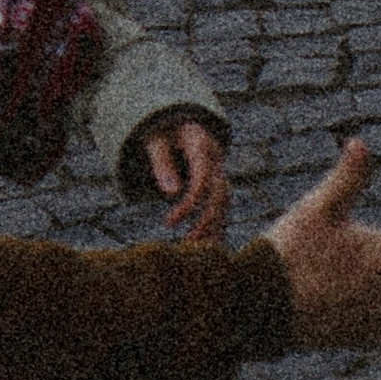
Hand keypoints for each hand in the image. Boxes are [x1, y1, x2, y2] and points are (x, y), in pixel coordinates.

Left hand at [139, 114, 229, 246]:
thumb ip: (162, 164)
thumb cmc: (162, 132)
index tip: (169, 223)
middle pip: (220, 195)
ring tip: (197, 254)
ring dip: (213, 230)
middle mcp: (217, 162)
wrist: (179, 125)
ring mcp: (220, 173)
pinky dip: (215, 228)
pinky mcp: (217, 185)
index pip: (203, 178)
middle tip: (186, 244)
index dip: (189, 203)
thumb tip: (171, 193)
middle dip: (206, 221)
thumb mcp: (155, 142)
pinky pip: (221, 209)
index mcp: (202, 147)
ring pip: (225, 205)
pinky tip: (207, 250)